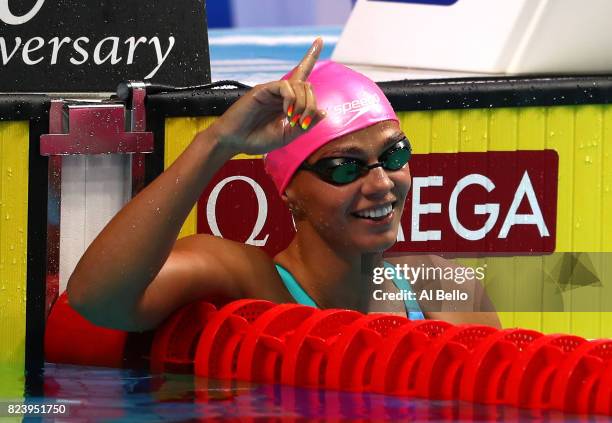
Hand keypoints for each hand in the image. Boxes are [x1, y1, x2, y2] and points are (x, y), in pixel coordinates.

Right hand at [211, 38, 326, 154]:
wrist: (234, 142)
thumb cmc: (257, 139)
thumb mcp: (287, 136)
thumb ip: (304, 125)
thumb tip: (323, 112)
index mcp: (287, 102)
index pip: (302, 75)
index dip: (310, 56)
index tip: (319, 39)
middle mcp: (281, 93)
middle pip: (307, 86)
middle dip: (311, 106)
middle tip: (302, 123)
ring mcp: (272, 91)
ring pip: (299, 86)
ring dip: (303, 104)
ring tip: (293, 120)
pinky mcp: (262, 90)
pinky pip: (284, 86)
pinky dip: (291, 99)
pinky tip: (287, 112)